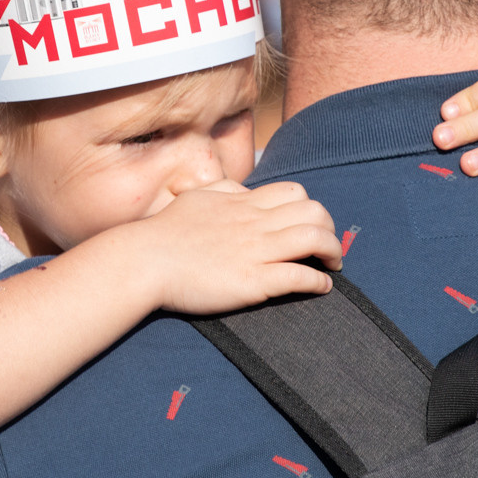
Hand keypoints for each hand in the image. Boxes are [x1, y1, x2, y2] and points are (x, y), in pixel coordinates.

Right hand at [133, 179, 342, 312]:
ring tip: (332, 265)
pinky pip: (300, 277)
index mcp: (243, 203)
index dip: (310, 208)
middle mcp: (255, 223)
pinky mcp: (254, 282)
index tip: (310, 225)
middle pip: (314, 212)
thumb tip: (244, 191)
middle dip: (329, 229)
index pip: (295, 192)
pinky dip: (319, 282)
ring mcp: (256, 251)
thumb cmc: (164, 232)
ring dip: (332, 252)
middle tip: (327, 247)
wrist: (145, 261)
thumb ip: (224, 190)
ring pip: (315, 240)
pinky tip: (322, 287)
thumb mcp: (196, 197)